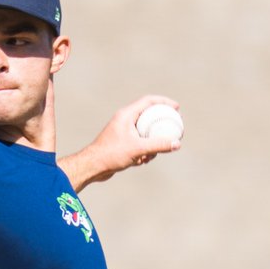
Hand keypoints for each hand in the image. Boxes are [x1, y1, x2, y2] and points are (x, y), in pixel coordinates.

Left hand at [60, 94, 180, 190]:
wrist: (92, 167)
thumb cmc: (111, 154)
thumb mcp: (138, 149)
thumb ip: (158, 145)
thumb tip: (177, 144)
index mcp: (126, 115)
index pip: (149, 101)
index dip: (164, 102)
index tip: (177, 108)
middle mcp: (124, 120)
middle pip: (148, 116)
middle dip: (161, 125)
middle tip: (174, 129)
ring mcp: (123, 132)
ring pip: (144, 132)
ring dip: (152, 142)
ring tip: (153, 153)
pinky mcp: (121, 143)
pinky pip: (138, 143)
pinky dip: (143, 151)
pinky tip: (142, 161)